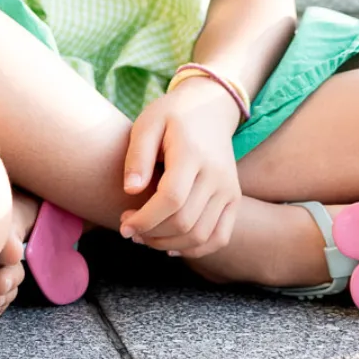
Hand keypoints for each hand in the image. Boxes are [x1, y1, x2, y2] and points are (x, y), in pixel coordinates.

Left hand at [118, 82, 241, 258]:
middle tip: (128, 229)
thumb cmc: (171, 115)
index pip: (171, 199)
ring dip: (169, 244)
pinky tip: (171, 245)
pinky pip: (219, 237)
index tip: (124, 225)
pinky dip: (195, 249)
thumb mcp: (147, 122)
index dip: (145, 219)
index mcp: (192, 154)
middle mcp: (216, 175)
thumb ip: (137, 155)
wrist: (210, 108)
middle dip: (151, 233)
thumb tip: (129, 191)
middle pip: (185, 221)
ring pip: (201, 235)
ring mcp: (229, 189)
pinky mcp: (234, 199)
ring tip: (145, 237)